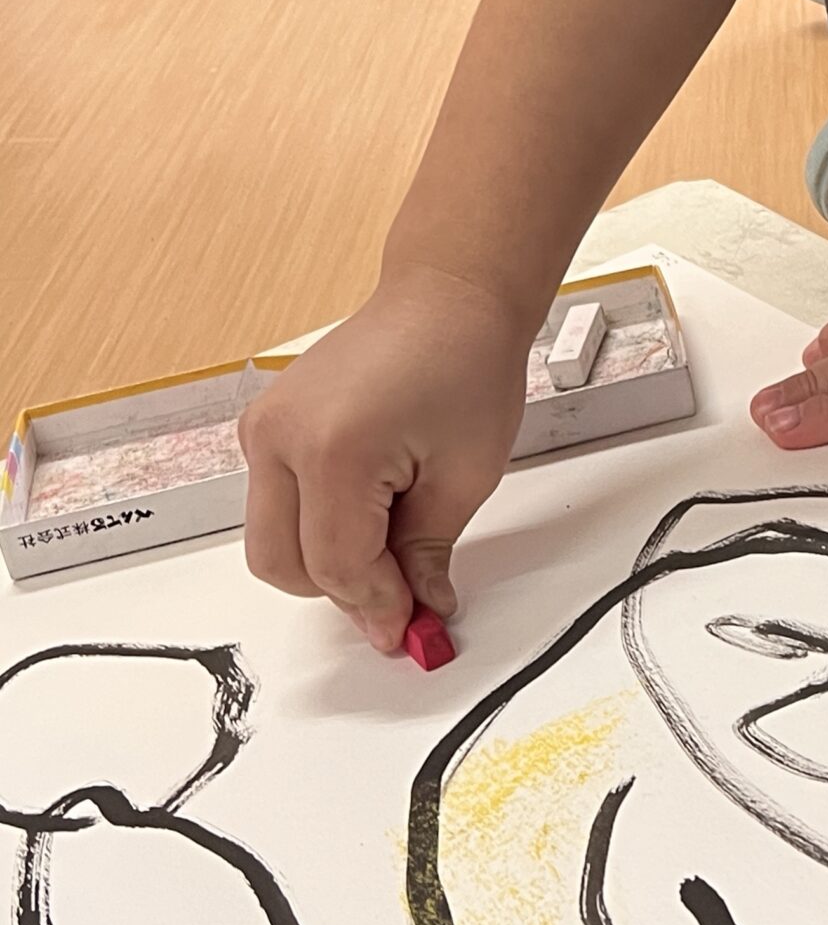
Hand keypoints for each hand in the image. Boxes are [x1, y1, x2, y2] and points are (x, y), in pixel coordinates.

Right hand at [238, 266, 532, 652]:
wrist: (448, 296)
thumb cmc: (466, 361)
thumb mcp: (464, 475)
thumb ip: (426, 555)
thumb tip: (413, 611)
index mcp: (334, 449)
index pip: (338, 567)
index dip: (378, 606)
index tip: (411, 627)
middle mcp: (281, 437)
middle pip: (285, 565)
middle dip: (345, 592)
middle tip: (405, 597)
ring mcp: (264, 428)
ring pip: (272, 541)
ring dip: (327, 562)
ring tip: (395, 542)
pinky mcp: (266, 425)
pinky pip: (276, 505)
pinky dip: (316, 526)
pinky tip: (372, 514)